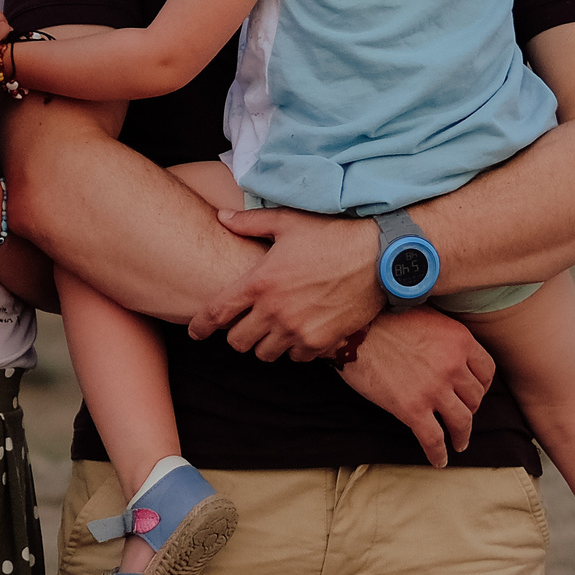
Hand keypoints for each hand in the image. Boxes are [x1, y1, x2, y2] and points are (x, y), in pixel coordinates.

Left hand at [187, 206, 380, 360]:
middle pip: (238, 341)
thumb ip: (250, 223)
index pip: (216, 313)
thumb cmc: (333, 234)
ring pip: (265, 354)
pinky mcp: (322, 342)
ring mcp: (299, 330)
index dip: (200, 326)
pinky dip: (295, 348)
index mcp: (260, 282)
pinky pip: (297, 358)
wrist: (380, 256)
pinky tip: (301, 331)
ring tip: (275, 327)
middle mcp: (275, 311)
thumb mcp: (288, 221)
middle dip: (237, 333)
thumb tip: (222, 217)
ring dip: (265, 343)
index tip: (195, 332)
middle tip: (247, 322)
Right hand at [336, 308, 493, 465]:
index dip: (483, 385)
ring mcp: (433, 389)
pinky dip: (438, 454)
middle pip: (476, 397)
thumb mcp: (427, 318)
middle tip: (461, 414)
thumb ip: (445, 337)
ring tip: (459, 443)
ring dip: (462, 435)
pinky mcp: (411, 408)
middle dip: (470, 408)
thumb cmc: (383, 320)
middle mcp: (452, 365)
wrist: (352, 331)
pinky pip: (433, 439)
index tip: (475, 392)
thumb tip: (451, 354)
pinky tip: (439, 460)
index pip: (487, 370)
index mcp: (459, 340)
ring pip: (462, 421)